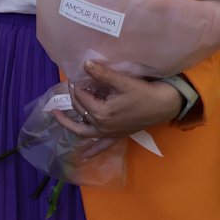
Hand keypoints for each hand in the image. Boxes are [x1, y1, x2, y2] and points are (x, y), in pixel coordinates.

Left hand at [52, 60, 184, 139]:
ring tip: (56, 115)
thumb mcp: (123, 82)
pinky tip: (83, 156)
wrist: (164, 105)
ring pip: (83, 132)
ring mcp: (108, 133)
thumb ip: (102, 74)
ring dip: (69, 124)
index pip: (81, 97)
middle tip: (71, 85)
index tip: (76, 76)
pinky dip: (92, 151)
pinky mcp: (117, 136)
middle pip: (80, 111)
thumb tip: (85, 64)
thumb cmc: (144, 93)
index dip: (77, 85)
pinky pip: (101, 147)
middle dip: (73, 98)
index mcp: (101, 113)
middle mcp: (102, 126)